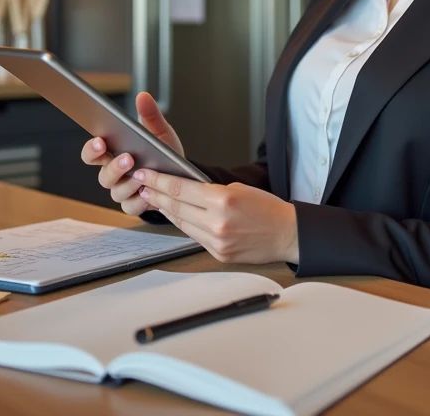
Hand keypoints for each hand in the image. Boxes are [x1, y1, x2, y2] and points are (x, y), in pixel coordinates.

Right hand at [80, 92, 183, 216]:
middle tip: (128, 158)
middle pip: (102, 175)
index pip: (92, 154)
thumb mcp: (160, 132)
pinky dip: (140, 200)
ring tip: (144, 175)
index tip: (100, 141)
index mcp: (113, 154)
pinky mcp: (134, 205)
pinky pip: (130, 206)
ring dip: (129, 183)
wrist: (182, 176)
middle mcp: (114, 174)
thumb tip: (143, 96)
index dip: (92, 149)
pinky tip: (149, 192)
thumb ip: (150, 116)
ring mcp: (123, 191)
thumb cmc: (165, 153)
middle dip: (114, 167)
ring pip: (116, 192)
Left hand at [132, 168, 298, 265]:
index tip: (144, 174)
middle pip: (176, 206)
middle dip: (156, 194)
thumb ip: (210, 190)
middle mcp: (217, 222)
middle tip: (142, 185)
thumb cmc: (267, 208)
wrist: (286, 233)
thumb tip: (183, 189)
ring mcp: (217, 241)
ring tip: (154, 199)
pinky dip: (182, 224)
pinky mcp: (218, 253)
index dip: (158, 181)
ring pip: (181, 223)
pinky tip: (175, 215)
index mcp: (223, 200)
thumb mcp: (238, 189)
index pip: (180, 189)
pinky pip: (193, 236)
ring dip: (165, 210)